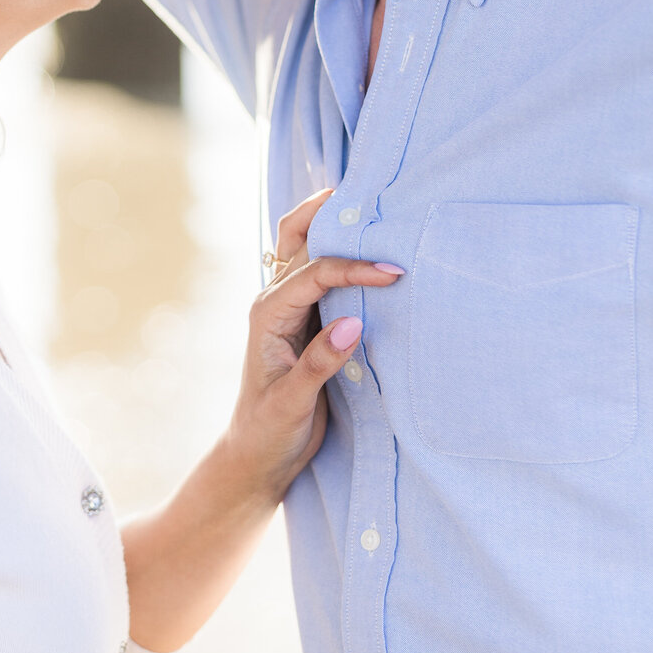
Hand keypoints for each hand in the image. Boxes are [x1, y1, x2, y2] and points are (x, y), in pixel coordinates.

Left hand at [224, 189, 403, 502]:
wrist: (258, 455)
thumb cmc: (269, 432)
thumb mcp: (293, 404)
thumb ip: (320, 364)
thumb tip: (354, 325)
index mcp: (268, 314)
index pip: (315, 274)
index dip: (354, 268)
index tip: (394, 271)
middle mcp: (276, 300)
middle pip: (298, 238)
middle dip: (333, 215)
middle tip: (376, 198)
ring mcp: (291, 306)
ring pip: (307, 246)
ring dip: (334, 223)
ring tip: (373, 204)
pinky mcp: (308, 318)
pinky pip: (322, 271)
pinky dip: (343, 250)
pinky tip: (370, 244)